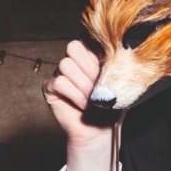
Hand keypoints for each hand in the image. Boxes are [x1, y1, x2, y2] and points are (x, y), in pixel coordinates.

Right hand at [42, 40, 112, 170]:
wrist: (100, 132)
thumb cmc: (110, 108)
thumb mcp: (119, 83)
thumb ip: (117, 65)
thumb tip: (120, 49)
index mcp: (90, 56)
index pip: (88, 38)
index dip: (97, 53)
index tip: (106, 68)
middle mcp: (74, 62)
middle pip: (73, 46)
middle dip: (89, 67)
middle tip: (98, 85)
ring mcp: (60, 73)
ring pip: (66, 64)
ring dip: (82, 84)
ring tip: (91, 99)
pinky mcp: (50, 88)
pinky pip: (59, 82)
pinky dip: (74, 95)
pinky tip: (83, 105)